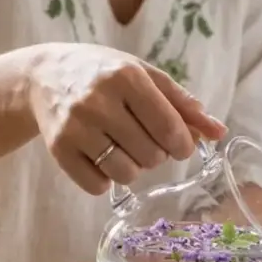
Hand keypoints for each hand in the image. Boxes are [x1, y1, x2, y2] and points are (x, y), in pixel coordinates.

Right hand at [28, 43, 226, 194]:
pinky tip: (101, 159)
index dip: (182, 145)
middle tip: (144, 141)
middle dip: (156, 155)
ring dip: (133, 169)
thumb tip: (218, 133)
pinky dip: (105, 180)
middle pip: (150, 155)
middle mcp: (98, 102)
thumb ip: (182, 104)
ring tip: (124, 150)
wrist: (44, 77)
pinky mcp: (58, 150)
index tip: (180, 145)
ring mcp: (75, 128)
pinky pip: (97, 186)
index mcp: (125, 77)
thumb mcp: (143, 75)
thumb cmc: (103, 74)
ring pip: (125, 174)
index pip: (168, 127)